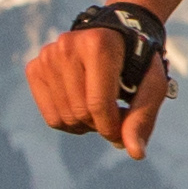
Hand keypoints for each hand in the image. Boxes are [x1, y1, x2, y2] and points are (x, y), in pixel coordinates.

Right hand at [26, 23, 170, 157]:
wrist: (117, 35)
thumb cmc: (138, 63)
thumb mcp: (151, 86)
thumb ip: (143, 117)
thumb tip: (136, 153)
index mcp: (98, 45)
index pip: (98, 104)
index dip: (111, 128)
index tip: (122, 132)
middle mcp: (67, 46)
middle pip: (79, 113)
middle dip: (100, 125)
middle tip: (114, 113)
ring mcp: (48, 56)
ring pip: (64, 118)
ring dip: (86, 125)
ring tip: (100, 109)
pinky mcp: (36, 67)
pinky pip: (50, 116)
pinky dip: (69, 122)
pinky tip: (82, 107)